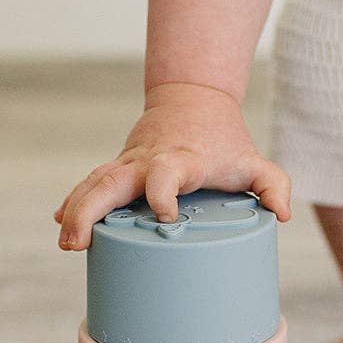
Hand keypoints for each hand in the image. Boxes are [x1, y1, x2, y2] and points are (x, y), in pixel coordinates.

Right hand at [54, 81, 291, 249]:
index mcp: (181, 160)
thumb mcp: (253, 160)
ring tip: (67, 243)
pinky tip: (61, 222)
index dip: (162, 192)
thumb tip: (282, 214)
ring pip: (95, 183)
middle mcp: (148, 161)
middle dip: (90, 210)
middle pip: (111, 182)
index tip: (164, 216)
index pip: (166, 173)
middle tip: (78, 242)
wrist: (192, 100)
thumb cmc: (223, 140)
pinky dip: (75, 200)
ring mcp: (129, 164)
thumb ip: (273, 184)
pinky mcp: (120, 169)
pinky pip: (92, 183)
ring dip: (76, 210)